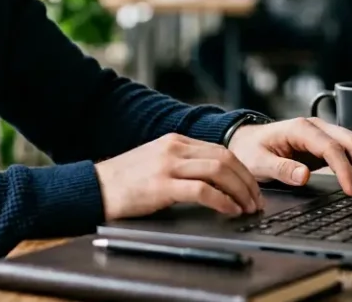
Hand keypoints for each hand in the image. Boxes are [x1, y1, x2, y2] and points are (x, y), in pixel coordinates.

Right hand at [94, 133, 264, 220]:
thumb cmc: (124, 181)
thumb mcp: (156, 161)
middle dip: (247, 181)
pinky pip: (202, 190)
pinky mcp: (161, 185)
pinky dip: (222, 201)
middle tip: (256, 201)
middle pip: (225, 158)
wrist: (94, 187)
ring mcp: (168, 165)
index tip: (252, 188)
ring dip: (239, 191)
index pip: (221, 151)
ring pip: (218, 171)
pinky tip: (229, 210)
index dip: (243, 170)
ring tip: (247, 207)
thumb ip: (181, 163)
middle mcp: (174, 148)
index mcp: (175, 141)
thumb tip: (213, 179)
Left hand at [227, 117, 351, 196]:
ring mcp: (323, 134)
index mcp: (299, 128)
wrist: (245, 141)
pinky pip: (351, 150)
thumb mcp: (258, 162)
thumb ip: (281, 168)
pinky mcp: (326, 144)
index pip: (331, 148)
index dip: (344, 170)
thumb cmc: (250, 150)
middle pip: (351, 140)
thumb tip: (304, 176)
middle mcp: (316, 127)